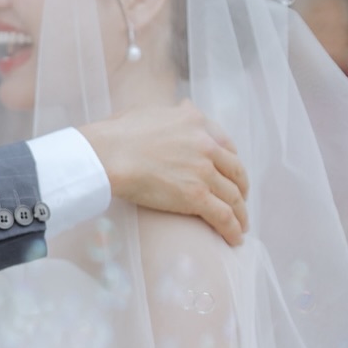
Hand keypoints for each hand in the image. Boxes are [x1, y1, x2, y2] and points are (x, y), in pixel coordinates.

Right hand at [80, 101, 247, 244]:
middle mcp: (205, 144)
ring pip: (233, 196)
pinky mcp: (196, 196)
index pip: (226, 143)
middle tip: (240, 201)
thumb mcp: (150, 111)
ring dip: (240, 214)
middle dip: (241, 188)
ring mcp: (203, 171)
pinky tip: (235, 240)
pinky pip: (224, 216)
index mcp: (195, 121)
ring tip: (240, 227)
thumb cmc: (117, 134)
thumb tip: (182, 107)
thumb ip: (172, 112)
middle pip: (235, 171)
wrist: (106, 155)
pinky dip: (233, 229)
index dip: (232, 162)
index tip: (231, 174)